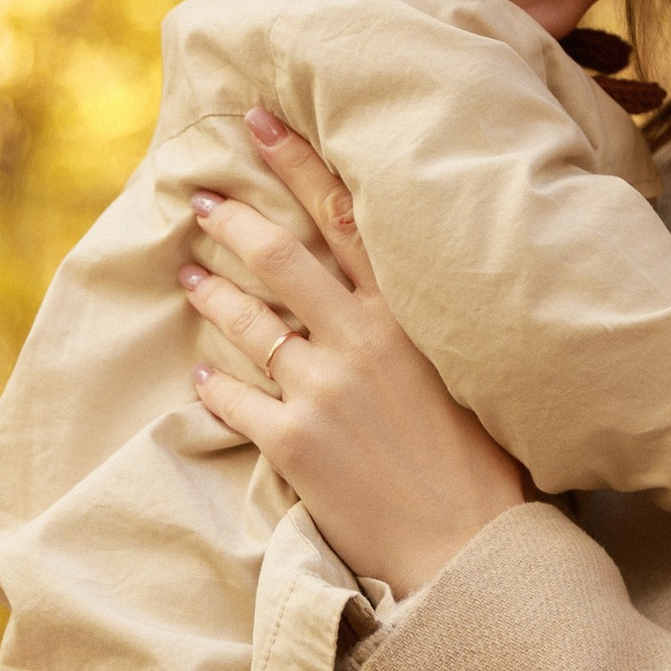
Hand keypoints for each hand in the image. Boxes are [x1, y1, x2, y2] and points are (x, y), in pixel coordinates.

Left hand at [178, 106, 529, 597]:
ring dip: (210, 292)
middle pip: (282, 255)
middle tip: (199, 196)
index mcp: (409, 315)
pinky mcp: (295, 442)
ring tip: (186, 272)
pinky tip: (200, 375)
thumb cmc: (484, 465)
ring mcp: (324, 389)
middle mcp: (363, 340)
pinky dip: (212, 384)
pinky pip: (234, 399)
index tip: (259, 122)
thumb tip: (402, 288)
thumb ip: (428, 326)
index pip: (347, 215)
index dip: (299, 161)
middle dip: (233, 217)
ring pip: (248, 322)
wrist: (471, 547)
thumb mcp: (472, 372)